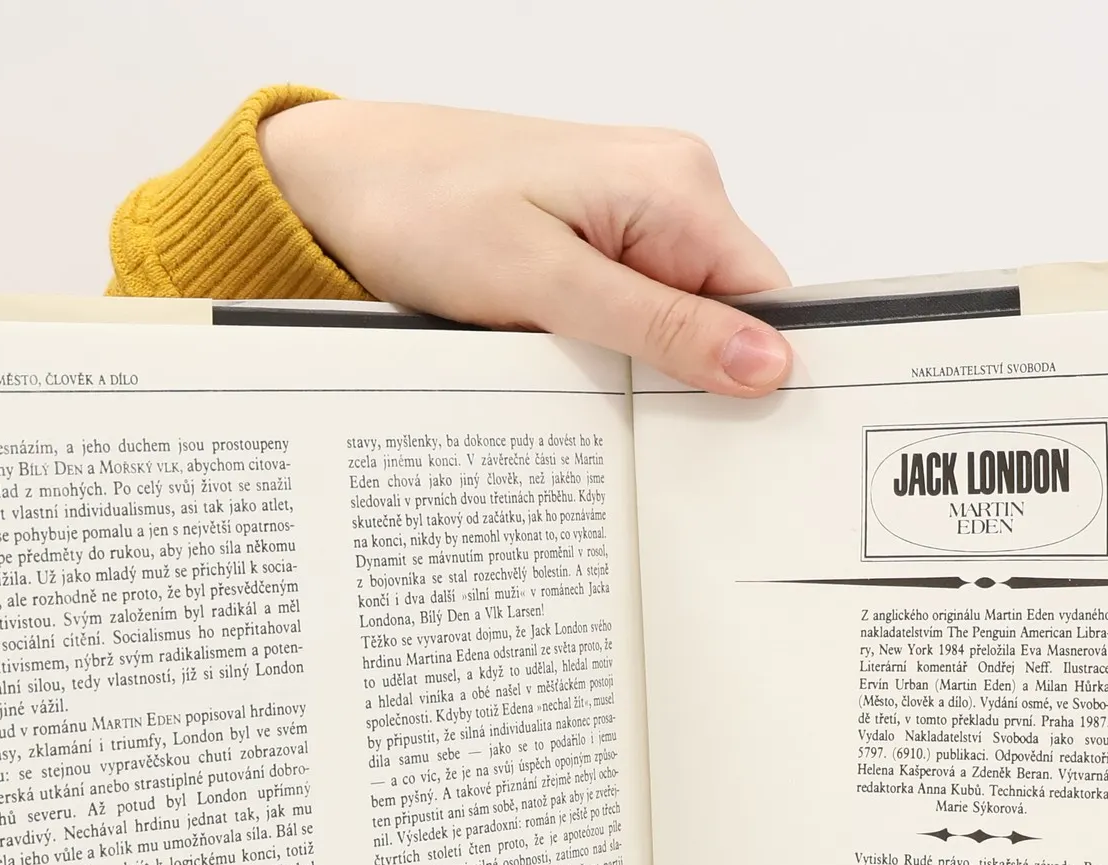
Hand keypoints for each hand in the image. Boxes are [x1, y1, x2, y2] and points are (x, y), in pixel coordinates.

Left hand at [261, 100, 793, 396]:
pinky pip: (637, 310)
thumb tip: (765, 363)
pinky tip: (575, 370)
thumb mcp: (545, 283)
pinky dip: (614, 351)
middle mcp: (669, 186)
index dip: (759, 375)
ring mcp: (633, 211)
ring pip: (681, 322)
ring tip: (591, 394)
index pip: (767, 301)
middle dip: (697, 380)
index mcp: (676, 184)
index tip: (735, 440)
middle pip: (729, 315)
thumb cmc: (422, 208)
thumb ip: (660, 327)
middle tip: (646, 437)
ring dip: (647, 370)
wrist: (339, 182)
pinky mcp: (597, 236)